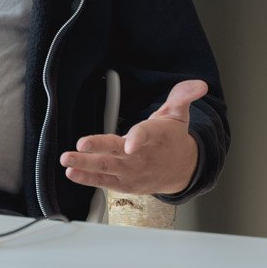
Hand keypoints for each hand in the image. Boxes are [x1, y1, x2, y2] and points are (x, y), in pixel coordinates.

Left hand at [60, 80, 206, 196]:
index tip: (130, 143)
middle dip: (98, 149)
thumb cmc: (173, 140)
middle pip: (118, 152)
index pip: (146, 135)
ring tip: (67, 159)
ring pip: (106, 168)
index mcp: (155, 136)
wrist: (180, 171)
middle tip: (80, 145)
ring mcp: (131, 171)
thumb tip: (199, 85)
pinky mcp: (124, 182)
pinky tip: (72, 173)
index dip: (138, 139)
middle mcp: (141, 156)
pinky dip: (87, 178)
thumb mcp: (179, 114)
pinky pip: (103, 181)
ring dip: (85, 164)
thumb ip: (182, 96)